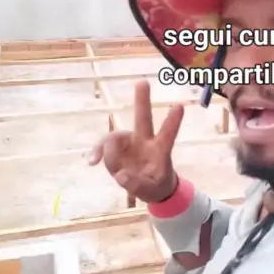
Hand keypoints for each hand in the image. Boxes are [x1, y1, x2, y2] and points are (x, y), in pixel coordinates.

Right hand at [89, 80, 183, 203]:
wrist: (148, 186)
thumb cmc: (156, 185)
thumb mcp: (150, 191)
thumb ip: (137, 184)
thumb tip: (120, 175)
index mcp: (160, 150)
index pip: (168, 134)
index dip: (172, 121)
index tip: (180, 106)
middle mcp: (145, 141)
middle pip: (143, 118)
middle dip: (142, 100)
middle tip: (143, 82)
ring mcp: (130, 143)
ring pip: (115, 138)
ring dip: (108, 151)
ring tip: (107, 168)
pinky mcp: (117, 149)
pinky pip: (104, 148)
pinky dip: (98, 152)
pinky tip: (93, 161)